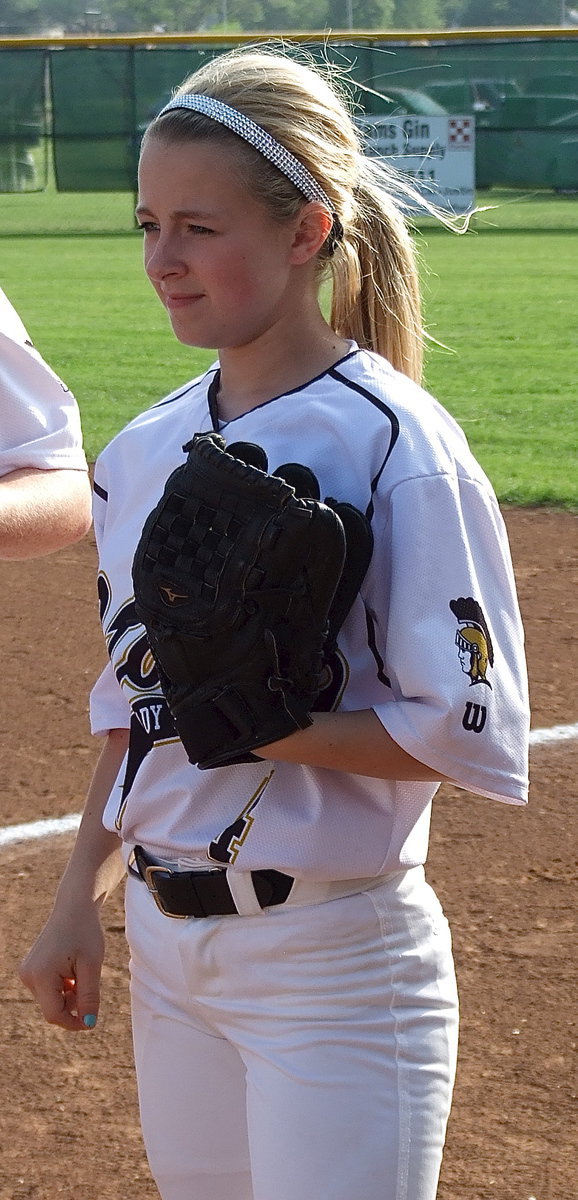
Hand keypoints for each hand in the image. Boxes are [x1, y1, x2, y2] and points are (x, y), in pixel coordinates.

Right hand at [19, 900, 105, 1031]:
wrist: (74, 908)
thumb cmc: (85, 933)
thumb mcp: (92, 966)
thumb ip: (89, 997)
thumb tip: (88, 1025)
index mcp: (41, 975)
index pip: (54, 1014)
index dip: (74, 1022)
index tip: (92, 1020)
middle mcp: (28, 976)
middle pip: (53, 1009)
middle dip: (73, 1004)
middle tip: (88, 982)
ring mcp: (27, 973)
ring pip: (51, 1001)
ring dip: (69, 995)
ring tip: (80, 972)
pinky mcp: (30, 970)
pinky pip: (48, 991)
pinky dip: (63, 987)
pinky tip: (71, 969)